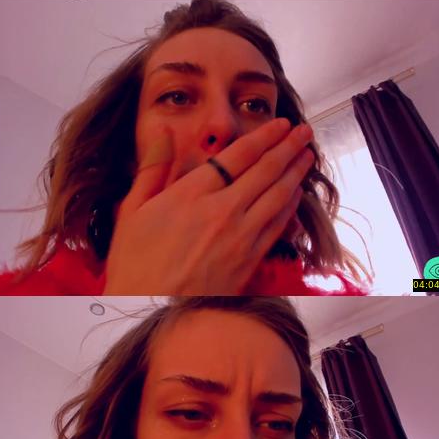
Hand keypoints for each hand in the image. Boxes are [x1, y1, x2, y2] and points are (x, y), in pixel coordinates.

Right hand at [100, 120, 317, 294]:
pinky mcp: (249, 260)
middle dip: (288, 146)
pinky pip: (277, 224)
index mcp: (191, 194)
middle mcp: (221, 211)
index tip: (279, 125)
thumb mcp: (131, 212)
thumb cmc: (133, 268)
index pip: (238, 155)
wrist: (148, 314)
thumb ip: (152, 169)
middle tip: (303, 132)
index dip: (264, 136)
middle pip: (265, 170)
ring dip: (296, 171)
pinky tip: (296, 193)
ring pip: (278, 194)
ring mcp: (239, 236)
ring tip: (307, 154)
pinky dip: (290, 204)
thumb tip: (162, 132)